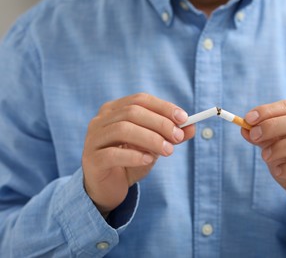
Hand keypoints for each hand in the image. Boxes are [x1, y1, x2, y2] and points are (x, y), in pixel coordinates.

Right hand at [82, 93, 194, 216]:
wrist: (108, 188)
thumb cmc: (130, 162)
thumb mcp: (153, 147)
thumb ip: (170, 136)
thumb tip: (192, 127)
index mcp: (114, 110)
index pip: (140, 100)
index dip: (163, 107)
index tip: (183, 118)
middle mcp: (100, 120)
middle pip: (132, 112)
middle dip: (160, 123)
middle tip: (178, 136)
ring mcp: (93, 139)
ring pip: (122, 129)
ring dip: (150, 138)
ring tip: (168, 151)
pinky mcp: (92, 160)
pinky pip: (112, 154)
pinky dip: (134, 155)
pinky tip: (148, 160)